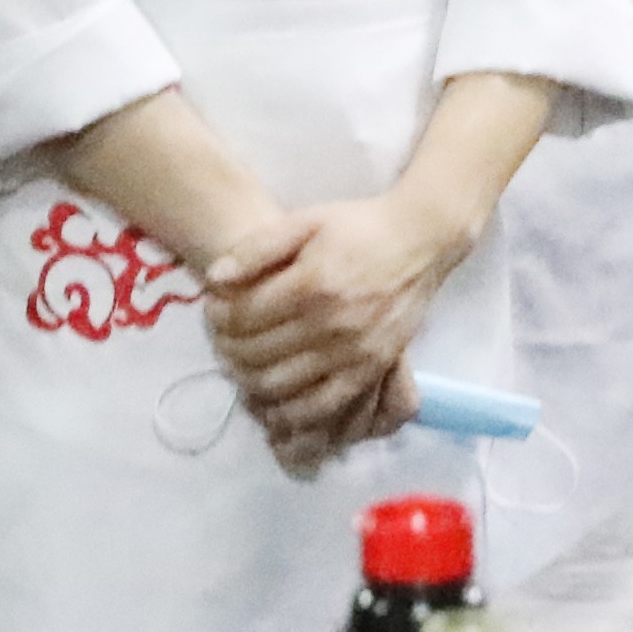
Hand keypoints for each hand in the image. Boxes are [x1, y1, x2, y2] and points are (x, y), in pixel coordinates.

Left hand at [204, 186, 481, 466]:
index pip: (243, 317)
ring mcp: (354, 352)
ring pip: (280, 385)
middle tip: (220, 339)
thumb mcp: (305, 221)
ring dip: (249, 380)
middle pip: (256, 353)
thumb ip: (256, 248)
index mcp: (312, 284)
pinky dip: (289, 410)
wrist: (420, 239)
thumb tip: (214, 279)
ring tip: (241, 364)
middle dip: (226, 349)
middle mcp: (333, 323)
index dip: (217, 316)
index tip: (212, 310)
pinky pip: (321, 406)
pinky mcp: (371, 369)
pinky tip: (274, 399)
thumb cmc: (358, 227)